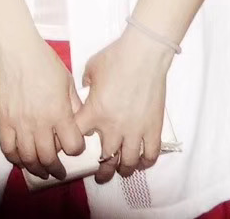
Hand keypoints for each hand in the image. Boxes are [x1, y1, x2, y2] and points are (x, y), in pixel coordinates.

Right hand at [0, 36, 85, 180]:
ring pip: (28, 158)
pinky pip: (7, 149)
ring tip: (42, 170)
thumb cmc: (44, 61)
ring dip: (36, 168)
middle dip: (56, 169)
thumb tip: (80, 122)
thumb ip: (74, 105)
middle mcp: (39, 121)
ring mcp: (19, 122)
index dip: (76, 149)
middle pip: (48, 158)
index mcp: (59, 112)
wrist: (16, 49)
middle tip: (59, 171)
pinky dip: (14, 159)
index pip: (72, 147)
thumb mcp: (67, 81)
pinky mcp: (3, 120)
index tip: (75, 147)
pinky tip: (21, 159)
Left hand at [75, 27, 171, 182]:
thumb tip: (85, 90)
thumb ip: (85, 84)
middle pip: (105, 159)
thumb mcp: (91, 69)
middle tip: (100, 175)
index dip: (75, 144)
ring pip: (128, 163)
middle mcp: (113, 126)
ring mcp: (135, 129)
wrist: (144, 53)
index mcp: (94, 112)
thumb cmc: (115, 57)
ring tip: (121, 171)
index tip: (76, 147)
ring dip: (123, 170)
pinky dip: (146, 162)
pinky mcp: (153, 128)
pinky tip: (142, 162)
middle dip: (101, 170)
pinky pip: (150, 155)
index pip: (78, 138)